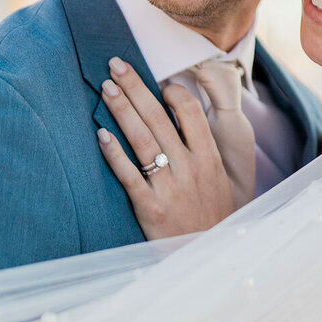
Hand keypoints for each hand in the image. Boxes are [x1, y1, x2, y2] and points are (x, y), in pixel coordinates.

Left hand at [96, 57, 235, 238]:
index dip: (172, 92)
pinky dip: (114, 153)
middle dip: (135, 87)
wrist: (207, 258)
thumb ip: (204, 152)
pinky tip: (100, 133)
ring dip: (122, 109)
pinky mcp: (150, 208)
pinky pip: (128, 175)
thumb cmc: (213, 218)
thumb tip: (186, 121)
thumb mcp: (221, 182)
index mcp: (209, 159)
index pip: (190, 112)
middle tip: (116, 63)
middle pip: (158, 117)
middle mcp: (190, 168)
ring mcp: (169, 187)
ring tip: (106, 87)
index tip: (158, 83)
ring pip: (142, 139)